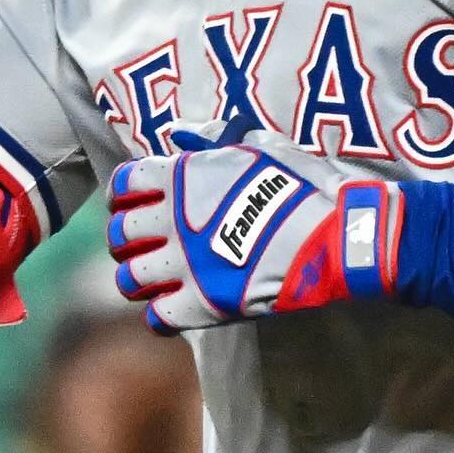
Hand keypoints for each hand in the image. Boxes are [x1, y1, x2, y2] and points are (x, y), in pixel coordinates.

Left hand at [106, 126, 403, 333]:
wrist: (334, 234)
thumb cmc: (303, 185)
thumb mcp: (258, 147)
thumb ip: (212, 141)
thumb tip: (180, 135)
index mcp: (182, 176)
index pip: (124, 183)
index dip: (124, 194)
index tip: (135, 203)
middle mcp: (172, 219)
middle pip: (119, 234)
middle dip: (127, 241)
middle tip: (147, 246)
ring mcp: (184, 264)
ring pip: (128, 279)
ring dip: (139, 279)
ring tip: (158, 281)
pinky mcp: (200, 304)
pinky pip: (156, 318)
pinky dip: (161, 316)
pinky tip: (177, 309)